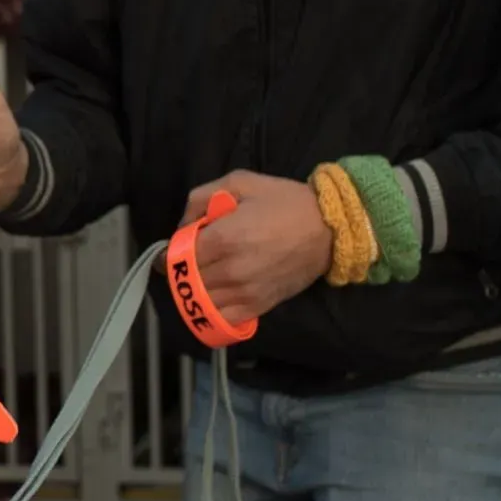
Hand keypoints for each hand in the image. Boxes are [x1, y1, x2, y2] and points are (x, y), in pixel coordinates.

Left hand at [177, 170, 334, 322]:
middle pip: (187, 280)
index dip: (170, 253)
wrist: (329, 228)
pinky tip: (218, 296)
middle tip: (190, 261)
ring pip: (202, 301)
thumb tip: (183, 226)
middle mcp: (230, 270)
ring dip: (197, 290)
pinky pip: (224, 318)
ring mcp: (245, 292)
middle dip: (183, 270)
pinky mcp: (259, 306)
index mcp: (222, 239)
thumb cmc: (284, 201)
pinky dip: (214, 310)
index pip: (177, 257)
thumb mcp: (239, 182)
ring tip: (205, 276)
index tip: (173, 250)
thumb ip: (201, 199)